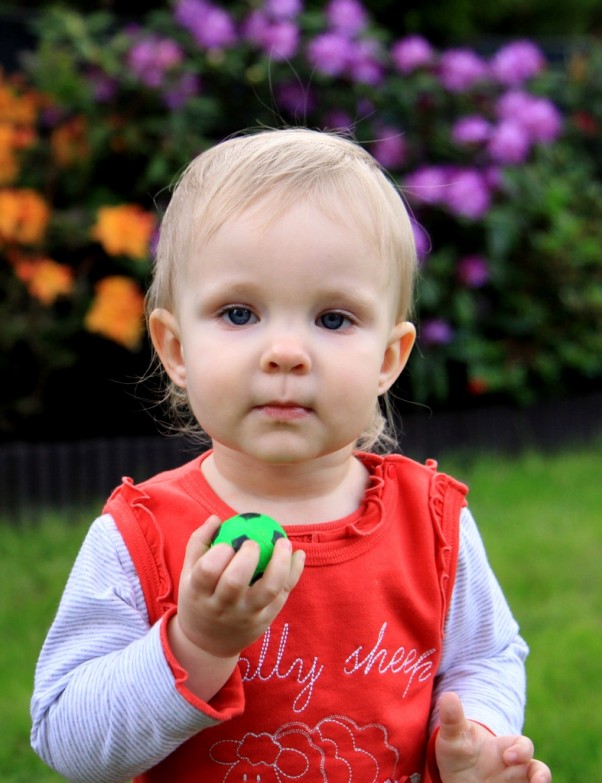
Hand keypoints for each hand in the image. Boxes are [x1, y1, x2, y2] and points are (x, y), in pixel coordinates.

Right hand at [173, 514, 304, 659]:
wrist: (208, 644)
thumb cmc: (199, 598)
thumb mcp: (189, 574)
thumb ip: (200, 543)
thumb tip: (216, 518)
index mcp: (199, 594)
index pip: (207, 572)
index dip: (219, 554)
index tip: (228, 543)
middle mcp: (223, 608)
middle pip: (235, 582)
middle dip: (247, 558)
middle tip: (253, 543)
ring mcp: (246, 616)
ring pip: (268, 590)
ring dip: (280, 563)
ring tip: (284, 542)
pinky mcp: (266, 620)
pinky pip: (283, 594)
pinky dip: (294, 572)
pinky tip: (299, 554)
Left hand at [435, 692, 551, 782]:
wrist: (454, 774)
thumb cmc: (459, 749)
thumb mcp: (454, 736)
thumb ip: (452, 718)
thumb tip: (448, 695)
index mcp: (505, 749)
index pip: (523, 746)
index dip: (521, 750)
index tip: (509, 756)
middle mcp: (514, 769)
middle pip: (538, 771)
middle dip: (542, 776)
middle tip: (539, 782)